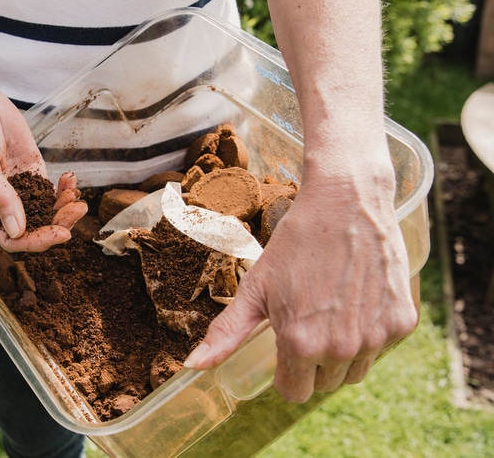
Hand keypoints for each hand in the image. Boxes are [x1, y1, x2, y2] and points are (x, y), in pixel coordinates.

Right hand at [0, 85, 85, 251]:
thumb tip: (16, 230)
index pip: (9, 237)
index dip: (34, 241)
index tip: (57, 233)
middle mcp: (1, 202)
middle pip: (32, 227)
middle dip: (56, 224)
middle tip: (76, 212)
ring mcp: (18, 187)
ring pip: (44, 211)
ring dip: (63, 208)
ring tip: (77, 199)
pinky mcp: (31, 171)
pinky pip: (50, 189)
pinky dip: (64, 189)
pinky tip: (71, 180)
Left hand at [183, 174, 417, 402]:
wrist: (346, 203)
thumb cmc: (296, 244)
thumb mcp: (255, 287)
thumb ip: (227, 333)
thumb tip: (194, 366)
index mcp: (301, 344)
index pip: (293, 392)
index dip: (285, 372)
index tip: (284, 347)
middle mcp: (341, 348)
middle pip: (324, 384)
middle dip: (312, 362)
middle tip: (307, 321)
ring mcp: (376, 337)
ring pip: (355, 371)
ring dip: (343, 354)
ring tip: (330, 313)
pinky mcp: (403, 322)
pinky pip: (382, 347)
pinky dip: (370, 333)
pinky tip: (356, 301)